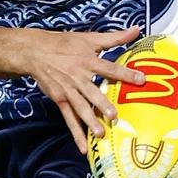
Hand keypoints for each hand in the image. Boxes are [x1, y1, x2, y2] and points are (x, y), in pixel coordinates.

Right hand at [25, 26, 145, 153]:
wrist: (36, 52)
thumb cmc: (66, 44)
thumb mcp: (90, 38)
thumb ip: (115, 37)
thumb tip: (137, 29)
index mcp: (88, 60)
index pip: (110, 68)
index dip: (125, 73)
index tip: (141, 79)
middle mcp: (78, 76)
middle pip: (92, 92)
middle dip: (102, 104)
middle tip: (114, 116)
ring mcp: (68, 90)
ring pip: (80, 107)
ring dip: (90, 121)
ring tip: (100, 133)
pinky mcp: (60, 100)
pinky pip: (69, 119)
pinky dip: (76, 133)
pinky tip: (84, 148)